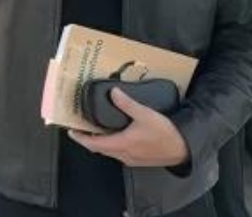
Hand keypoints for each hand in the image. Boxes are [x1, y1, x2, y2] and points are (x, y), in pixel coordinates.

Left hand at [69, 88, 189, 167]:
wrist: (181, 149)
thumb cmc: (164, 133)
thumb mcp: (144, 114)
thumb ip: (127, 104)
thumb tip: (113, 93)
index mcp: (121, 144)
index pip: (93, 144)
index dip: (80, 138)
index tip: (70, 131)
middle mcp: (122, 154)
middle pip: (98, 149)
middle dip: (88, 139)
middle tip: (81, 128)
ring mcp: (129, 159)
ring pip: (108, 151)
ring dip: (100, 142)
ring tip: (96, 129)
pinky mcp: (137, 159)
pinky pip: (118, 153)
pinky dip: (111, 144)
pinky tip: (116, 134)